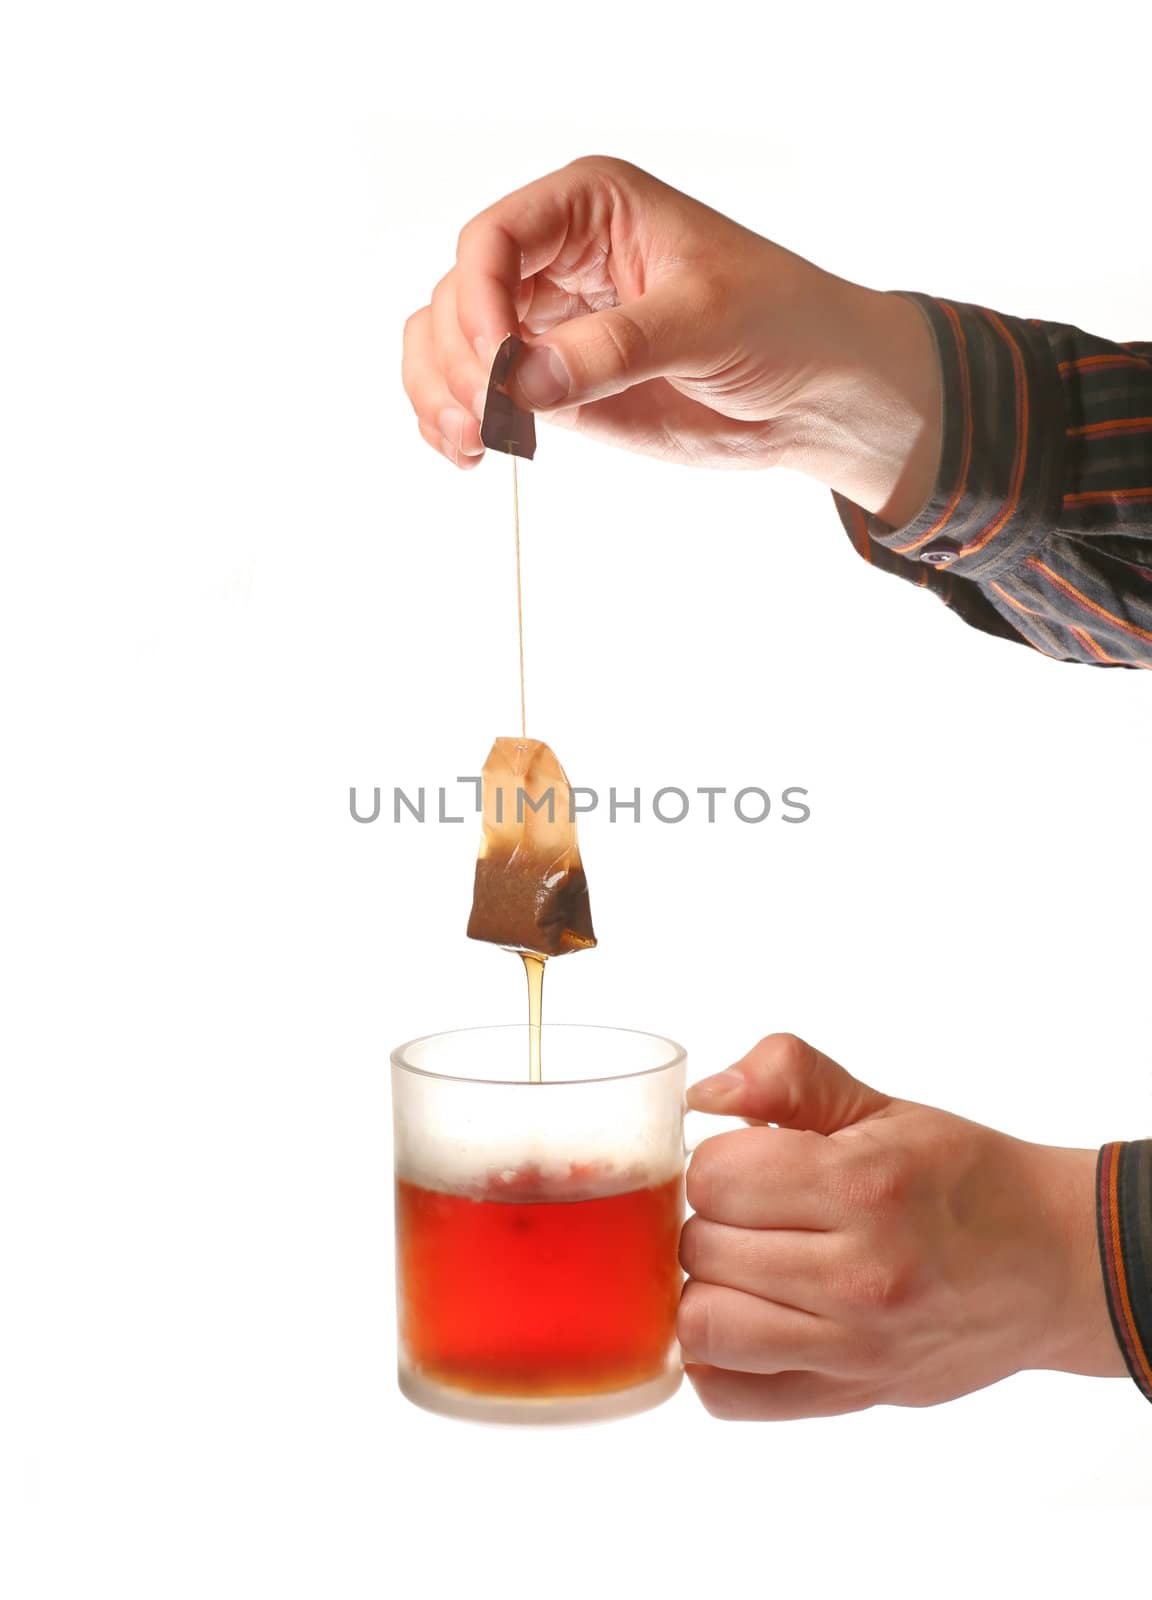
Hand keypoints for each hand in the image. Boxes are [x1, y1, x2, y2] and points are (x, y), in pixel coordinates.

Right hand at [400, 155, 940, 524]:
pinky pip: (477, 394)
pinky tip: (470, 455)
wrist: (816, 394)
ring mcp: (548, 326)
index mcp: (590, 208)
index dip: (479, 302)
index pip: (494, 240)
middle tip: (484, 420)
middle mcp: (556, 259)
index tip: (497, 366)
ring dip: (440, 394)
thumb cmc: (783, 325)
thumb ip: (613, 348)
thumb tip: (522, 380)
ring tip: (471, 446)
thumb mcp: (706, 323)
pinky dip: (456, 423)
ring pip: (448, 345)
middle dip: (456, 359)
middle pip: (456, 295)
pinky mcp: (552, 386)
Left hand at [678, 1033, 1123, 1419]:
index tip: (750, 1162)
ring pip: (705, 1326)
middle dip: (711, 1220)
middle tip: (750, 1213)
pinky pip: (730, 1395)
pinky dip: (717, 1359)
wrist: (1053, 1262)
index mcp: (863, 1186)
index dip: (718, 1161)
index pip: (716, 1176)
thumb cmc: (960, 1176)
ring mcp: (856, 1348)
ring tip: (744, 1265)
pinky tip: (748, 1318)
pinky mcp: (851, 1398)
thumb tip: (706, 1095)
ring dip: (707, 1289)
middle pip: (704, 1248)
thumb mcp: (879, 1105)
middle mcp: (860, 1275)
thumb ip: (786, 1075)